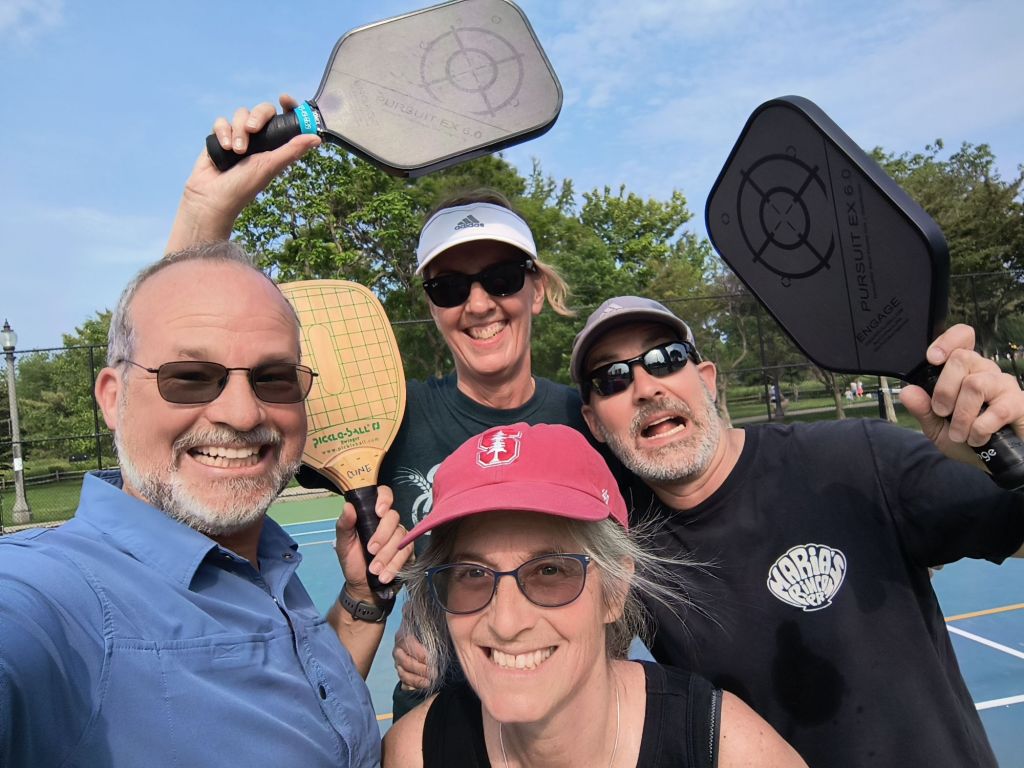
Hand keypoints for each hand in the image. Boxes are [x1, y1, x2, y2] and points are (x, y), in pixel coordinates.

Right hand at [166, 94, 321, 251]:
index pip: (283, 119)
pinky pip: (221, 122)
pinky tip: (224, 148)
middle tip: (253, 130)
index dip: (287, 107)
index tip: (285, 99)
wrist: (212, 197)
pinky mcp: (220, 137)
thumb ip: (291, 150)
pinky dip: (222, 132)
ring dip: (237, 130)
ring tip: (236, 151)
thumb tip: (317, 138)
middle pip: (262, 110)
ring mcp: (239, 137)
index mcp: (274, 145)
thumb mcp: (270, 166)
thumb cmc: (243, 187)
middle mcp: (258, 139)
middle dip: (257, 117)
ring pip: (240, 114)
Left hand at [334, 484, 410, 602]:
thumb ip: (344, 525)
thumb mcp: (343, 544)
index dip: (384, 499)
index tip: (378, 512)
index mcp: (372, 516)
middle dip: (382, 535)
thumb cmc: (353, 561)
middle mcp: (389, 523)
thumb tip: (348, 506)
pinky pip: (407, 552)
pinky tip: (384, 575)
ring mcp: (401, 536)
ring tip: (374, 570)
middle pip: (394, 517)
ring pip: (401, 537)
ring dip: (387, 555)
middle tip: (370, 551)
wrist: (363, 587)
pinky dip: (394, 565)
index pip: (384, 495)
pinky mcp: (409, 552)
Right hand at [392, 603, 432, 690]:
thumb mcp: (429, 619)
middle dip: (420, 668)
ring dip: (418, 678)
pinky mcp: (402, 672)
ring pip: (403, 672)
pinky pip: (404, 681)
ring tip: (431, 681)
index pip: (407, 643)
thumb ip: (416, 613)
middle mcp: (398, 648)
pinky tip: (424, 685)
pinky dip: (414, 684)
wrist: (426, 641)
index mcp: (404, 634)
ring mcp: (399, 661)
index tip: (431, 658)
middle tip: (435, 673)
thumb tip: (408, 605)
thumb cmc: (430, 630)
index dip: (419, 652)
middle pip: (405, 661)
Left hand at [901, 324, 1023, 460]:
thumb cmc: (965, 438)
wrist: (993, 461)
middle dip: (944, 390)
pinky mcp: (1018, 403)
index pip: (963, 337)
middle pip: (961, 359)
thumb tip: (907, 391)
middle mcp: (985, 371)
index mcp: (965, 370)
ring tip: (959, 434)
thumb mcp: (936, 426)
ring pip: (975, 384)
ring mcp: (1003, 385)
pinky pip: (996, 410)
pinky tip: (977, 439)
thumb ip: (922, 409)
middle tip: (942, 412)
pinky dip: (979, 429)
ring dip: (961, 414)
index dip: (948, 341)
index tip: (932, 358)